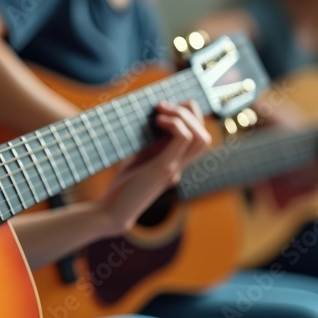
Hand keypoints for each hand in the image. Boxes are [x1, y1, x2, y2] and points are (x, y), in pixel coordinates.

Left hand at [95, 101, 211, 234]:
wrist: (112, 211)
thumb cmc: (122, 185)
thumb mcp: (139, 158)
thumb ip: (151, 143)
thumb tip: (152, 118)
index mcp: (177, 164)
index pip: (199, 138)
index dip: (191, 117)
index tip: (166, 107)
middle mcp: (180, 167)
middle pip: (205, 136)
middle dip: (190, 113)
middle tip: (163, 106)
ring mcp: (174, 168)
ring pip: (200, 137)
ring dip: (183, 117)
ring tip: (160, 112)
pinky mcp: (163, 169)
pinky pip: (183, 140)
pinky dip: (174, 124)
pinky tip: (156, 121)